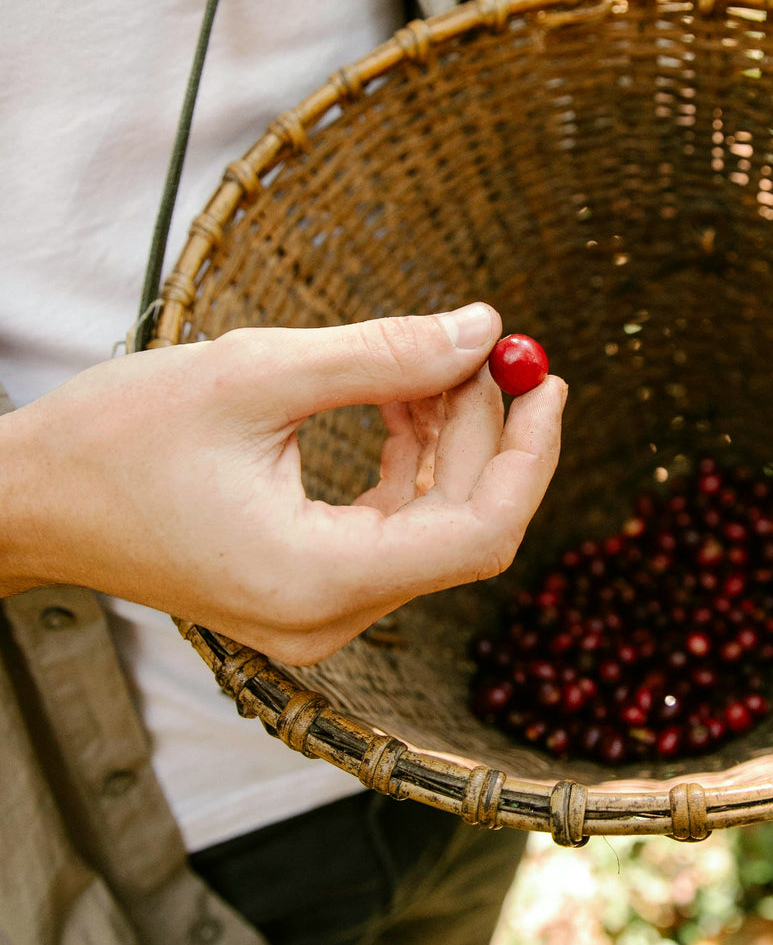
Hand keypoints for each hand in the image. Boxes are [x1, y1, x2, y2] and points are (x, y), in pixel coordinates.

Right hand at [0, 304, 565, 663]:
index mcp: (317, 581)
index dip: (531, 456)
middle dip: (481, 428)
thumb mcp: (256, 374)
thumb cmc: (116, 439)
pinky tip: (398, 399)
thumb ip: (384, 355)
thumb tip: (484, 328)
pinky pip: (389, 523)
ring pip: (428, 519)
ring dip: (443, 438)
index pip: (480, 534)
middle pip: (459, 520)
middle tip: (477, 346)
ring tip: (429, 362)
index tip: (549, 382)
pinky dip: (406, 460)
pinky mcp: (304, 586)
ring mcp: (317, 610)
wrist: (27, 500)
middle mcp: (327, 616)